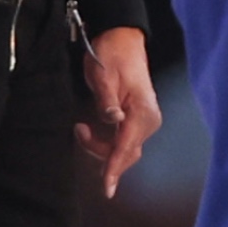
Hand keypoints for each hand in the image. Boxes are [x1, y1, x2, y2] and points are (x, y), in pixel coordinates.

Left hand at [75, 27, 162, 198]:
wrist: (122, 38)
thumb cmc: (112, 53)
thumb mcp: (103, 75)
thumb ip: (107, 100)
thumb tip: (113, 121)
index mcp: (142, 111)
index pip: (126, 147)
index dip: (114, 168)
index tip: (107, 188)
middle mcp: (148, 120)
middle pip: (125, 153)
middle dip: (101, 153)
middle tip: (79, 130)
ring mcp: (144, 121)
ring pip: (123, 150)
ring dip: (101, 148)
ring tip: (81, 127)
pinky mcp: (137, 120)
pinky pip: (122, 142)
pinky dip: (106, 144)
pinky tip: (90, 131)